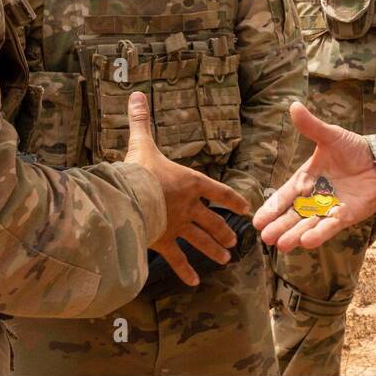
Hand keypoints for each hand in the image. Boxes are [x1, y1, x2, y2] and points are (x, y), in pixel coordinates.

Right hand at [124, 91, 248, 285]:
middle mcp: (190, 206)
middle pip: (213, 220)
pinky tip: (195, 282)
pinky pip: (178, 259)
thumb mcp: (141, 142)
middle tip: (237, 240)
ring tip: (225, 259)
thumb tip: (135, 93)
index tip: (247, 207)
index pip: (218, 191)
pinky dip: (186, 271)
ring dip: (213, 250)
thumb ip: (141, 120)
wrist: (128, 198)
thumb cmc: (138, 170)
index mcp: (191, 182)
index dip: (233, 198)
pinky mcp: (164, 242)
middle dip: (225, 230)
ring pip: (201, 240)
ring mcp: (179, 227)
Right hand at [254, 101, 375, 251]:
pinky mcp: (346, 215)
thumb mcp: (330, 136)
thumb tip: (293, 105)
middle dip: (280, 226)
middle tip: (266, 238)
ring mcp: (330, 208)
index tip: (257, 221)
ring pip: (309, 224)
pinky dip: (320, 234)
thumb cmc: (353, 148)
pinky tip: (307, 242)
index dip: (272, 208)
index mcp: (306, 179)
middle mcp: (315, 197)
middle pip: (294, 214)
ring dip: (296, 234)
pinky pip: (331, 227)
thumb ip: (311, 126)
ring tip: (282, 244)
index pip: (285, 195)